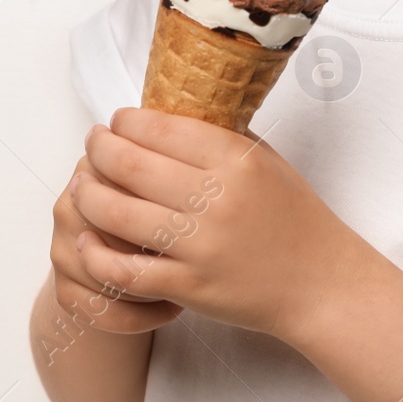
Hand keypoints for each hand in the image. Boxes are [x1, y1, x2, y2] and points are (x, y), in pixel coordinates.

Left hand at [74, 107, 366, 341]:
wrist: (321, 283)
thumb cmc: (293, 217)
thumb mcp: (265, 162)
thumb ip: (219, 137)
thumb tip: (164, 113)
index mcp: (236, 160)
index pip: (161, 129)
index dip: (126, 121)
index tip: (116, 121)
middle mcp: (217, 199)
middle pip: (130, 164)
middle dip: (98, 149)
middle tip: (92, 144)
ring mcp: (201, 246)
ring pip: (118, 214)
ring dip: (89, 195)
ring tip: (82, 185)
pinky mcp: (191, 287)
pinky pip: (127, 271)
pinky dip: (99, 254)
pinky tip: (89, 241)